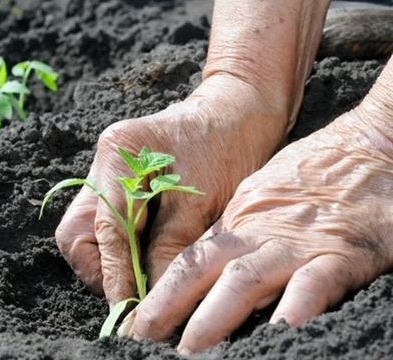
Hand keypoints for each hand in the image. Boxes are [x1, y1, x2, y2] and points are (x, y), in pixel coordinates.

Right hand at [55, 74, 288, 304]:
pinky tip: (144, 259)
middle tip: (132, 294)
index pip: (105, 229)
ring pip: (86, 231)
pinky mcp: (117, 182)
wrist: (241, 108)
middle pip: (76, 232)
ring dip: (108, 261)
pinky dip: (119, 248)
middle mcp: (102, 162)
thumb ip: (171, 250)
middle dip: (99, 269)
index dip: (116, 276)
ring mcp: (105, 172)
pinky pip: (104, 224)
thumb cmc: (229, 145)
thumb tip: (154, 300)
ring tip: (141, 279)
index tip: (129, 309)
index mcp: (118, 154)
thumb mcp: (203, 203)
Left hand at [119, 106, 392, 353]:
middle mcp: (257, 235)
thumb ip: (232, 238)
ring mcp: (296, 245)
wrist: (369, 147)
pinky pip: (314, 284)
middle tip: (141, 340)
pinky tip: (279, 332)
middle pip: (200, 272)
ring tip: (189, 348)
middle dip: (167, 308)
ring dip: (213, 317)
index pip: (187, 263)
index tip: (135, 323)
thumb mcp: (259, 201)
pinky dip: (295, 308)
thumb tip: (195, 275)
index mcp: (236, 224)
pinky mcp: (340, 253)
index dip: (158, 295)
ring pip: (244, 281)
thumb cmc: (313, 179)